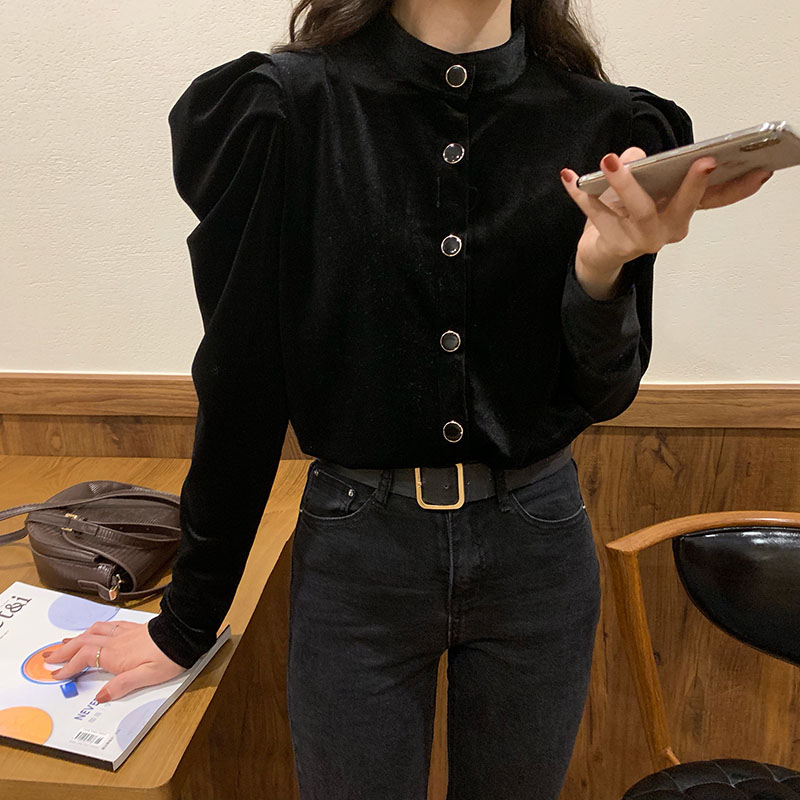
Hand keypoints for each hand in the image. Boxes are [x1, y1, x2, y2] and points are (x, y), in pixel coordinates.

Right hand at [41, 620, 186, 702]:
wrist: (183, 635)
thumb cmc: (169, 656)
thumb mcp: (147, 677)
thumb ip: (122, 685)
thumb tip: (101, 696)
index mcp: (115, 655)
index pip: (83, 660)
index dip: (68, 667)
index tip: (56, 674)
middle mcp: (116, 641)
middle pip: (82, 643)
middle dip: (63, 651)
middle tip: (48, 656)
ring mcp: (124, 633)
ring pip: (92, 632)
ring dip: (75, 638)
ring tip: (63, 643)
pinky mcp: (133, 628)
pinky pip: (107, 626)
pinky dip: (93, 629)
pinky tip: (93, 630)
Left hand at [559, 148, 773, 298]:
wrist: (600, 252)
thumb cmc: (626, 212)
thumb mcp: (641, 185)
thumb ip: (643, 167)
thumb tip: (632, 158)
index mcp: (682, 211)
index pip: (716, 199)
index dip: (740, 187)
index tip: (761, 169)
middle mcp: (668, 229)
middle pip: (683, 206)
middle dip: (692, 184)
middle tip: (701, 161)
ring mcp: (642, 240)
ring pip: (638, 209)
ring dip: (624, 182)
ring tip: (609, 160)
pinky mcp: (614, 244)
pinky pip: (596, 215)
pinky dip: (581, 193)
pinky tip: (569, 176)